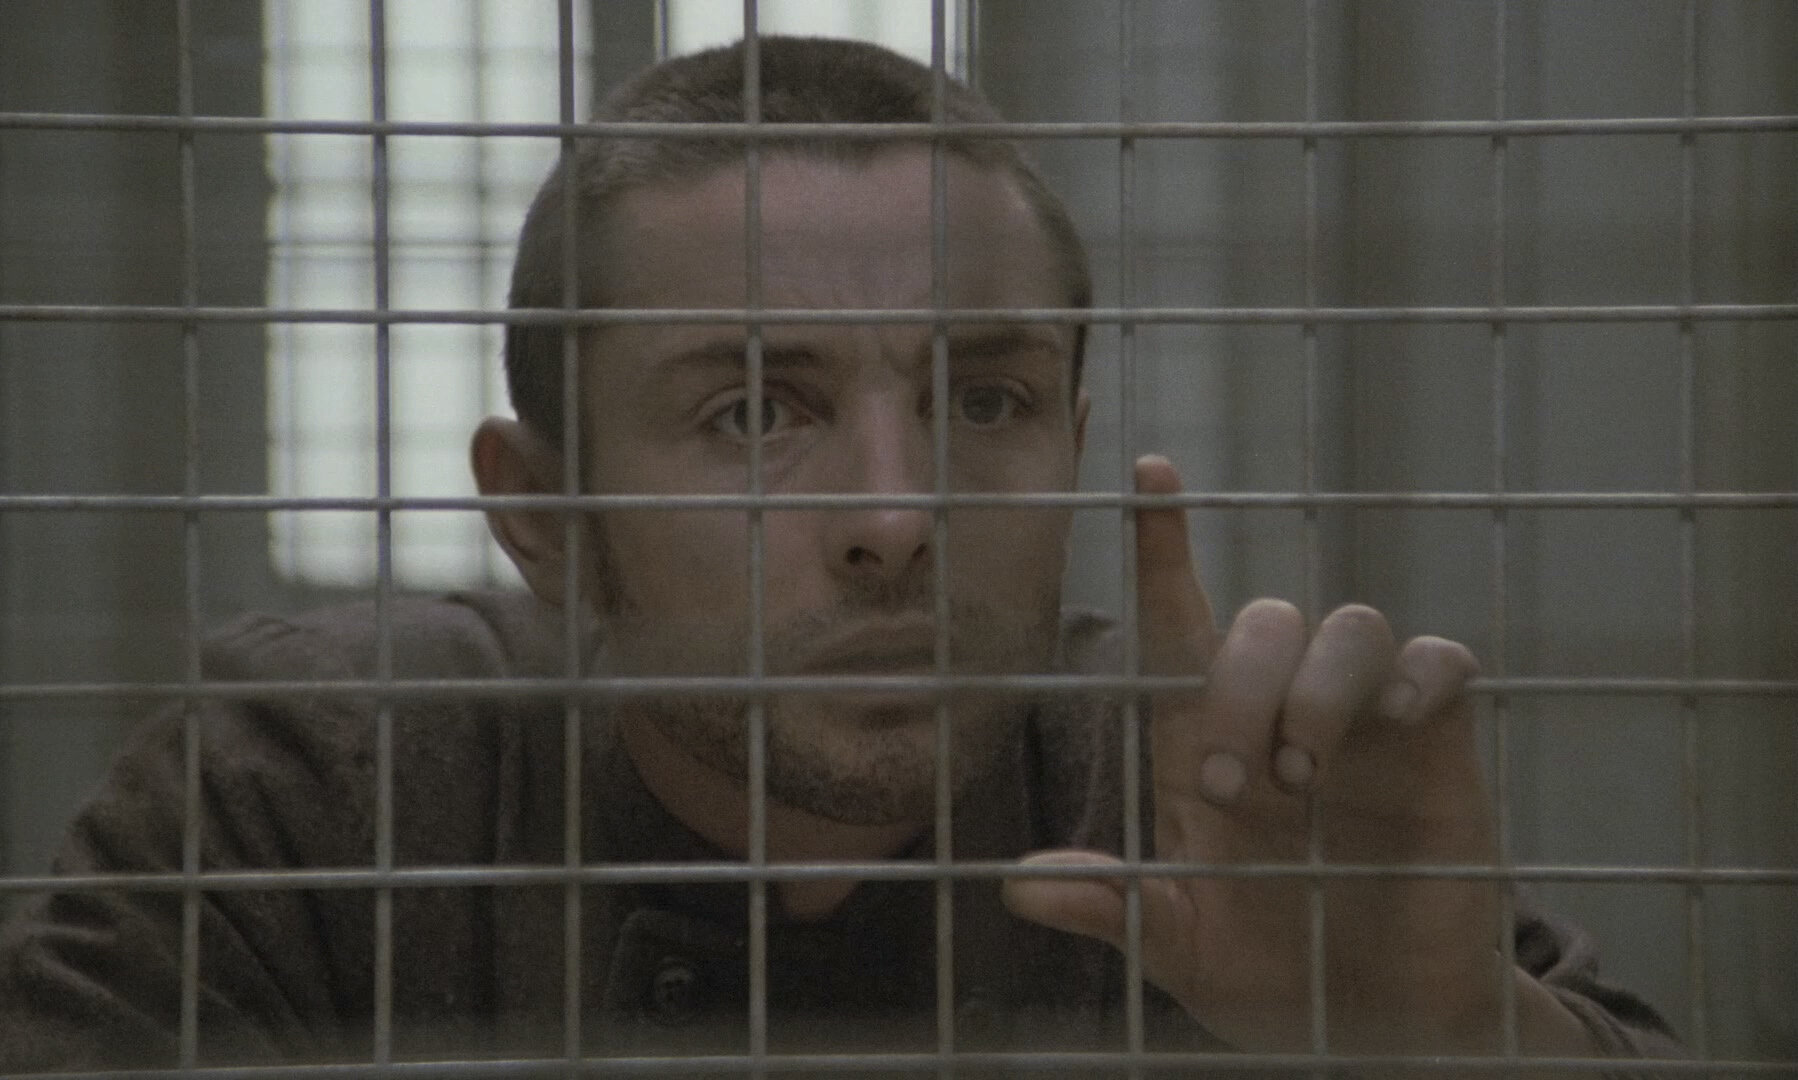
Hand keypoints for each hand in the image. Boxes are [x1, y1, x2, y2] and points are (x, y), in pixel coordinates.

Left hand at [1005, 455, 1538, 1055]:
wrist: (1376, 1022)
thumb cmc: (1268, 970)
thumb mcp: (1180, 947)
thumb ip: (1114, 909)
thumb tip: (1019, 885)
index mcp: (1206, 744)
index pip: (1181, 623)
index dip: (1165, 547)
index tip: (1148, 473)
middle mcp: (1282, 712)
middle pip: (1262, 620)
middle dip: (1239, 684)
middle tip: (1229, 785)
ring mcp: (1364, 724)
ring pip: (1348, 626)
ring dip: (1316, 686)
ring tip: (1300, 776)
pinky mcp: (1438, 747)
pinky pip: (1440, 662)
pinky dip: (1418, 673)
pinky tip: (1399, 723)